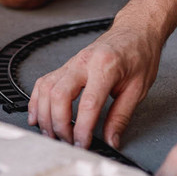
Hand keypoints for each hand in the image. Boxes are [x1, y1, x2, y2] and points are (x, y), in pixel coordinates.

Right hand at [28, 21, 161, 148]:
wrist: (135, 31)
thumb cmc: (139, 55)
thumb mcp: (138, 88)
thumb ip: (121, 116)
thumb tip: (111, 140)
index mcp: (105, 67)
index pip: (88, 104)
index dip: (82, 128)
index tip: (83, 145)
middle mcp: (84, 62)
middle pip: (59, 95)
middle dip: (59, 124)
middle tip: (68, 142)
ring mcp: (71, 63)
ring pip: (46, 89)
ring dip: (45, 115)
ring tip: (53, 135)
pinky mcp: (65, 66)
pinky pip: (44, 83)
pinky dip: (37, 101)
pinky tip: (38, 116)